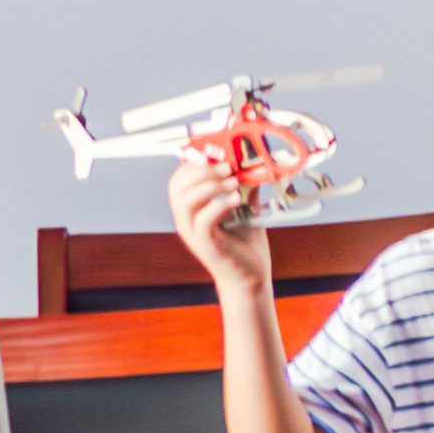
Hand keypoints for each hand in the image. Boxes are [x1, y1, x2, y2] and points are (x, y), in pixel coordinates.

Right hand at [167, 144, 274, 297]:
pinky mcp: (206, 245)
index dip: (194, 163)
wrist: (251, 278)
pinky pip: (203, 221)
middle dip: (201, 171)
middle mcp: (188, 220)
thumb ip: (247, 190)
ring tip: (233, 182)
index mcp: (193, 210)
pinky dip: (218, 205)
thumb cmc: (246, 246)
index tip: (215, 153)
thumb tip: (256, 166)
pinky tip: (236, 200)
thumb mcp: (247, 211)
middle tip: (227, 167)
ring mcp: (194, 234)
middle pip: (177, 187)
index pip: (180, 180)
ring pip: (184, 202)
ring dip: (209, 186)